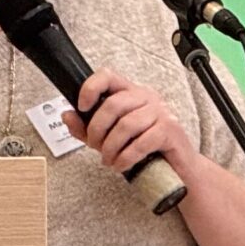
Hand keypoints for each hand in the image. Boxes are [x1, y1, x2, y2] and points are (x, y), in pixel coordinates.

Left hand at [67, 70, 198, 178]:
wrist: (177, 169)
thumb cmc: (144, 150)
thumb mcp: (109, 138)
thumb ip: (87, 128)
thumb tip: (67, 115)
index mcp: (132, 93)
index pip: (109, 76)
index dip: (91, 88)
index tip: (82, 107)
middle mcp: (147, 97)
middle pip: (114, 104)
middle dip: (98, 131)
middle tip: (97, 147)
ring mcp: (161, 112)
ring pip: (126, 125)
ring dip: (111, 148)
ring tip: (110, 160)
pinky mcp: (169, 130)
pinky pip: (141, 142)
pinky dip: (126, 158)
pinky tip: (122, 164)